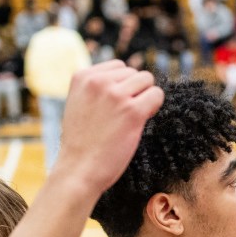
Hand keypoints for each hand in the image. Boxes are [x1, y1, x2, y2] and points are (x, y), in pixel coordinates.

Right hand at [53, 59, 163, 197]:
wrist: (78, 170)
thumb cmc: (81, 143)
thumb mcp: (79, 104)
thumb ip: (96, 88)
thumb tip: (126, 76)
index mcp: (82, 76)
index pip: (118, 66)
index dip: (123, 85)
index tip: (116, 105)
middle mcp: (98, 81)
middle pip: (134, 72)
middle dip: (135, 92)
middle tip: (123, 116)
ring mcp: (115, 95)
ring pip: (147, 80)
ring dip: (145, 97)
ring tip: (132, 118)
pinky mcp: (132, 111)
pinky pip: (157, 95)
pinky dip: (155, 106)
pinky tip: (142, 120)